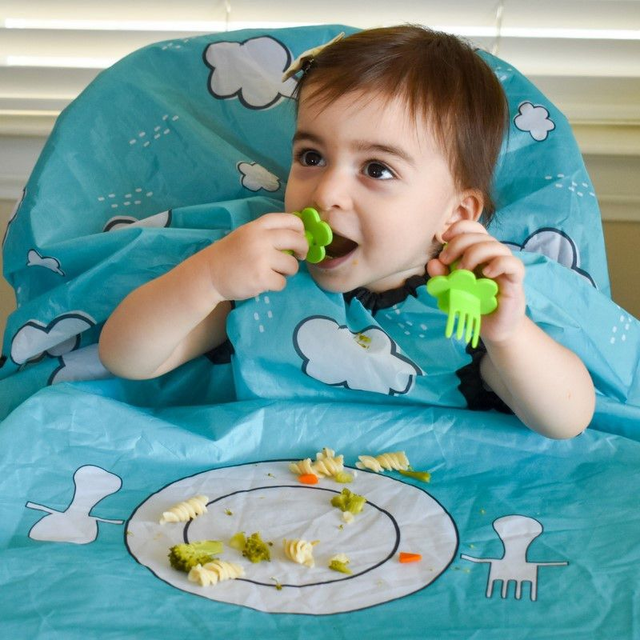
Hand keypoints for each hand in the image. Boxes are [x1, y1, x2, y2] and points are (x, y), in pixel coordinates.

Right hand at [202, 213, 308, 301]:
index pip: (291, 220)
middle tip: (299, 256)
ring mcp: (261, 259)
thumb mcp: (247, 235)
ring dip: (287, 271)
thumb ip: (268, 234)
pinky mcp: (261, 278)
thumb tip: (299, 238)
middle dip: (302, 250)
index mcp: (258, 226)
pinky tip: (264, 282)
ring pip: (292, 265)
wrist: (209, 273)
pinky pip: (282, 282)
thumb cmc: (231, 255)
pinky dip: (276, 285)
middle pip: (297, 241)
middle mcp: (261, 239)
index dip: (301, 230)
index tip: (300, 238)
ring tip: (273, 272)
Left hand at [426, 220, 525, 344]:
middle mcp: (492, 255)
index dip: (459, 228)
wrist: (492, 327)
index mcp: (478, 252)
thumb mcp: (452, 291)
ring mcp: (505, 265)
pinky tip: (486, 273)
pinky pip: (512, 263)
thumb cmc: (473, 305)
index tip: (444, 239)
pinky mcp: (515, 279)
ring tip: (463, 272)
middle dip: (459, 244)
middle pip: (480, 235)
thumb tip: (432, 263)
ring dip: (474, 254)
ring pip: (495, 245)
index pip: (473, 229)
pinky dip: (498, 264)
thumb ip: (442, 277)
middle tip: (447, 261)